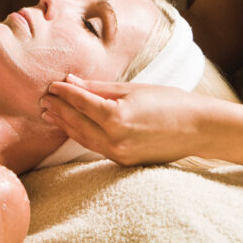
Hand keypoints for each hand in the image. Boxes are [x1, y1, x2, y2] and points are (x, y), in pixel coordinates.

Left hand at [40, 74, 201, 165]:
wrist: (198, 129)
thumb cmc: (170, 102)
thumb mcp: (133, 89)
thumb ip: (100, 88)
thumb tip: (72, 82)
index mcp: (117, 117)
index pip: (81, 102)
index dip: (64, 93)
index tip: (52, 84)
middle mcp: (115, 139)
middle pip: (77, 122)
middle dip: (59, 109)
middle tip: (43, 98)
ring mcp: (119, 153)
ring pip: (83, 138)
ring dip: (65, 125)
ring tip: (50, 113)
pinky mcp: (124, 161)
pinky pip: (96, 146)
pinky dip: (82, 135)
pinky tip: (72, 127)